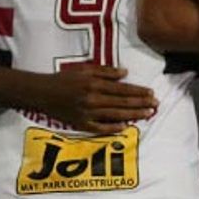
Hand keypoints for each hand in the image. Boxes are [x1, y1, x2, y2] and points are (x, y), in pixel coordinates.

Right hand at [40, 63, 158, 134]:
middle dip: (141, 104)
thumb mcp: (84, 70)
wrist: (42, 93)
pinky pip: (100, 129)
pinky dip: (113, 128)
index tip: (151, 93)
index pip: (122, 89)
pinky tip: (126, 127)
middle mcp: (92, 99)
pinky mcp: (81, 124)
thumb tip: (125, 73)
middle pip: (122, 103)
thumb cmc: (63, 79)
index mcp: (94, 84)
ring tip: (148, 114)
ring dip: (133, 115)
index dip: (138, 92)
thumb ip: (105, 71)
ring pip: (115, 115)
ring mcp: (87, 114)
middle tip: (156, 105)